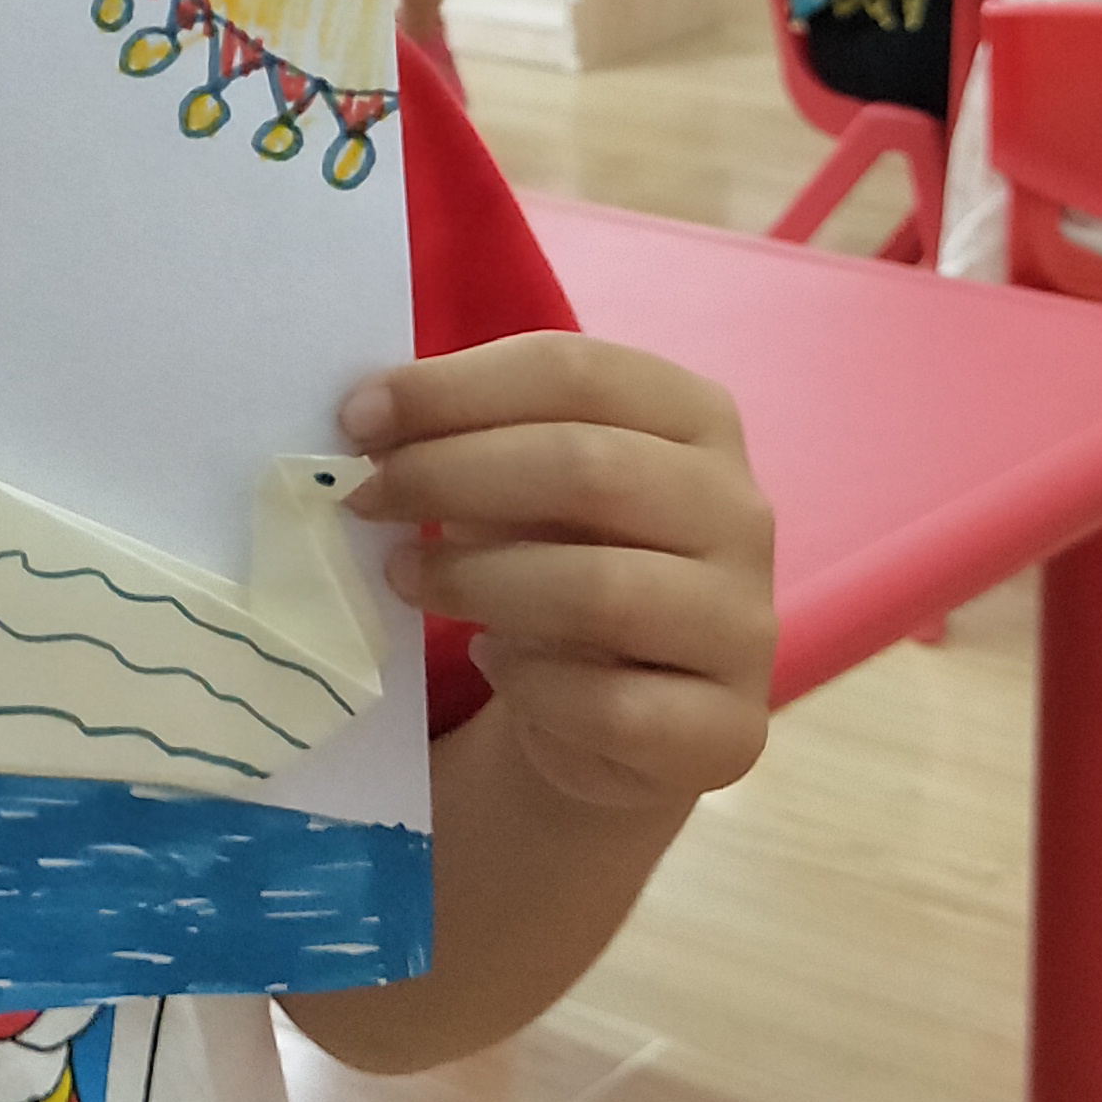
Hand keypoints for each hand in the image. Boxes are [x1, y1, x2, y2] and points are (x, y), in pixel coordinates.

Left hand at [343, 335, 772, 813]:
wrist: (624, 713)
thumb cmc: (561, 562)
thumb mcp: (522, 487)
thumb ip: (468, 440)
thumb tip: (369, 420)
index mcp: (697, 420)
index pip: (579, 371)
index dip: (456, 387)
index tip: (358, 417)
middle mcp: (739, 513)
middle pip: (589, 467)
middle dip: (452, 475)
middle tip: (363, 499)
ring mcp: (744, 627)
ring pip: (600, 588)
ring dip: (475, 581)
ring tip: (404, 577)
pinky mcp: (724, 730)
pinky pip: (608, 704)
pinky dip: (528, 682)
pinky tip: (494, 663)